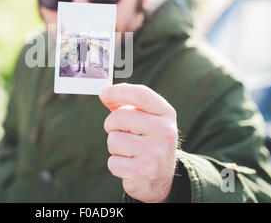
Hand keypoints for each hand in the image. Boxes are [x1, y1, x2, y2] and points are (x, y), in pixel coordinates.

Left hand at [99, 83, 177, 202]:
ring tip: (128, 151)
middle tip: (118, 131)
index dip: (118, 91)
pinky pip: (112, 162)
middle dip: (111, 124)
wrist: (161, 178)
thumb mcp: (145, 120)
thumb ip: (125, 105)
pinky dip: (115, 164)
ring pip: (113, 139)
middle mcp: (165, 132)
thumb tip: (104, 94)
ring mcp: (155, 153)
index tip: (104, 93)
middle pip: (121, 116)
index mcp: (167, 114)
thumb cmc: (147, 141)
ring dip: (114, 146)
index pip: (141, 95)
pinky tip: (129, 166)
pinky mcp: (143, 172)